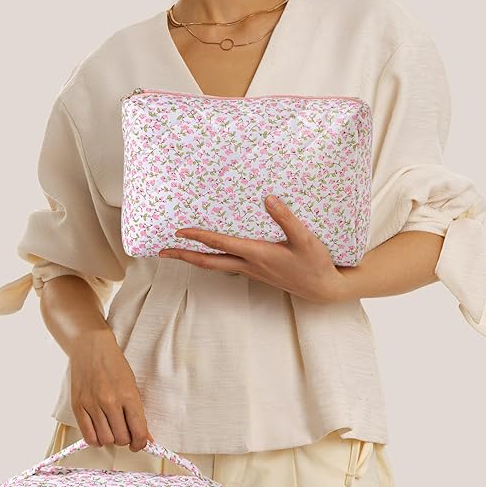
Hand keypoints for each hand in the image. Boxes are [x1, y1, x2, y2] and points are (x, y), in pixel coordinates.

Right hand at [68, 328, 152, 450]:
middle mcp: (110, 402)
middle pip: (121, 439)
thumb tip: (145, 437)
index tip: (139, 443)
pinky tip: (99, 432)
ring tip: (112, 429)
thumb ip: (138, 413)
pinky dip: (96, 439)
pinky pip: (88, 435)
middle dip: (126, 440)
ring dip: (111, 439)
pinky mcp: (78, 406)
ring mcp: (92, 404)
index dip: (140, 443)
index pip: (138, 432)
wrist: (91, 346)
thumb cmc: (114, 364)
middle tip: (125, 433)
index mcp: (128, 396)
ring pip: (105, 439)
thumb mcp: (132, 386)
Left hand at [158, 195, 348, 302]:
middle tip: (162, 252)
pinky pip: (228, 267)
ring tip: (179, 253)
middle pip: (209, 263)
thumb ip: (286, 218)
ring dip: (196, 260)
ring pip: (217, 267)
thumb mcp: (305, 238)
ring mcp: (252, 272)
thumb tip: (268, 198)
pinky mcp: (257, 273)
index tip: (179, 231)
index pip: (221, 244)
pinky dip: (213, 260)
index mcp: (257, 254)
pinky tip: (211, 255)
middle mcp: (249, 266)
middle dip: (184, 257)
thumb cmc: (315, 264)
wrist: (323, 288)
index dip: (199, 237)